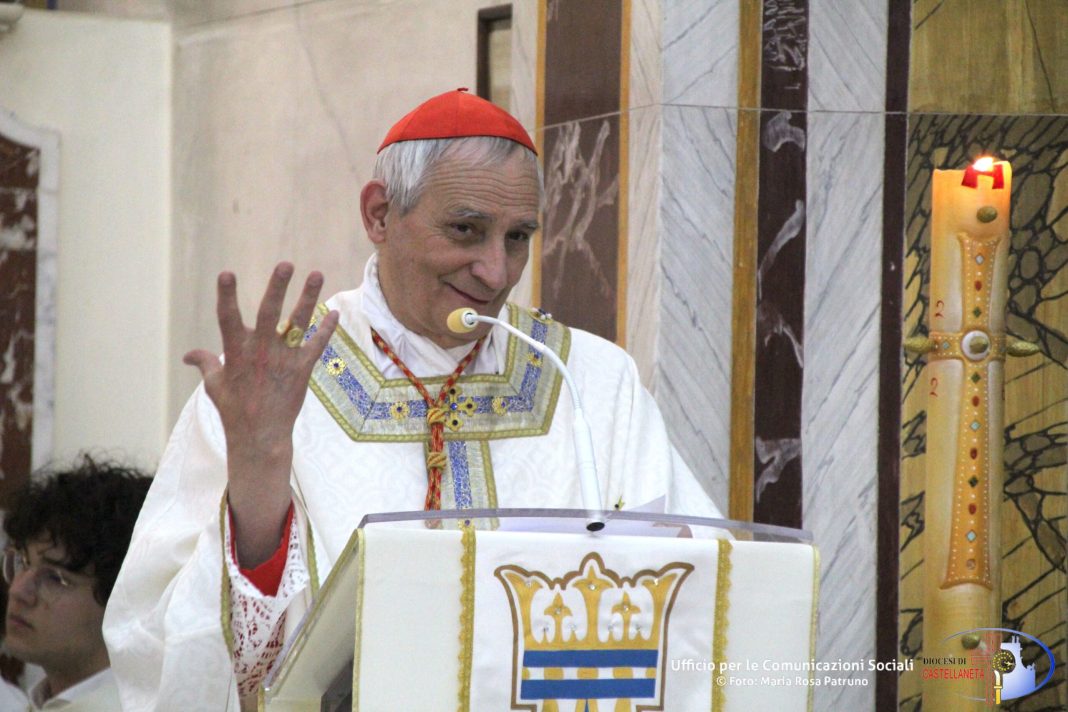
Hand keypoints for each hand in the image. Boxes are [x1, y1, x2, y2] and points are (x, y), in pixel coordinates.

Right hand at [184, 262, 338, 565]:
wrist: (260, 437)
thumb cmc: (234, 410)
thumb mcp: (214, 386)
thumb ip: (205, 363)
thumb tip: (189, 354)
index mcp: (235, 353)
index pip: (228, 319)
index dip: (227, 296)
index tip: (226, 273)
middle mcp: (261, 353)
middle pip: (269, 314)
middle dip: (277, 288)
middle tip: (286, 264)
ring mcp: (283, 361)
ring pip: (298, 323)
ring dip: (308, 297)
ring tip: (317, 273)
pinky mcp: (302, 370)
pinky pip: (316, 345)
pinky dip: (327, 330)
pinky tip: (336, 312)